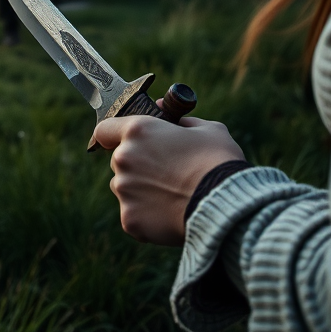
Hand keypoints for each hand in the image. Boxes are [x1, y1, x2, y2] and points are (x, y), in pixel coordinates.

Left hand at [92, 114, 244, 245]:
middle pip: (119, 161)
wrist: (225, 205)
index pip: (105, 129)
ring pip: (125, 188)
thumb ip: (181, 120)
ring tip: (171, 195)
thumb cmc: (218, 161)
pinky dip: (147, 216)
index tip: (124, 141)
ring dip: (140, 190)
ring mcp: (124, 190)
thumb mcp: (207, 129)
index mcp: (138, 131)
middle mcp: (124, 158)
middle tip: (165, 172)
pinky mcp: (129, 220)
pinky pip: (133, 215)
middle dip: (137, 165)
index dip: (113, 135)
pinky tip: (171, 213)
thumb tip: (165, 111)